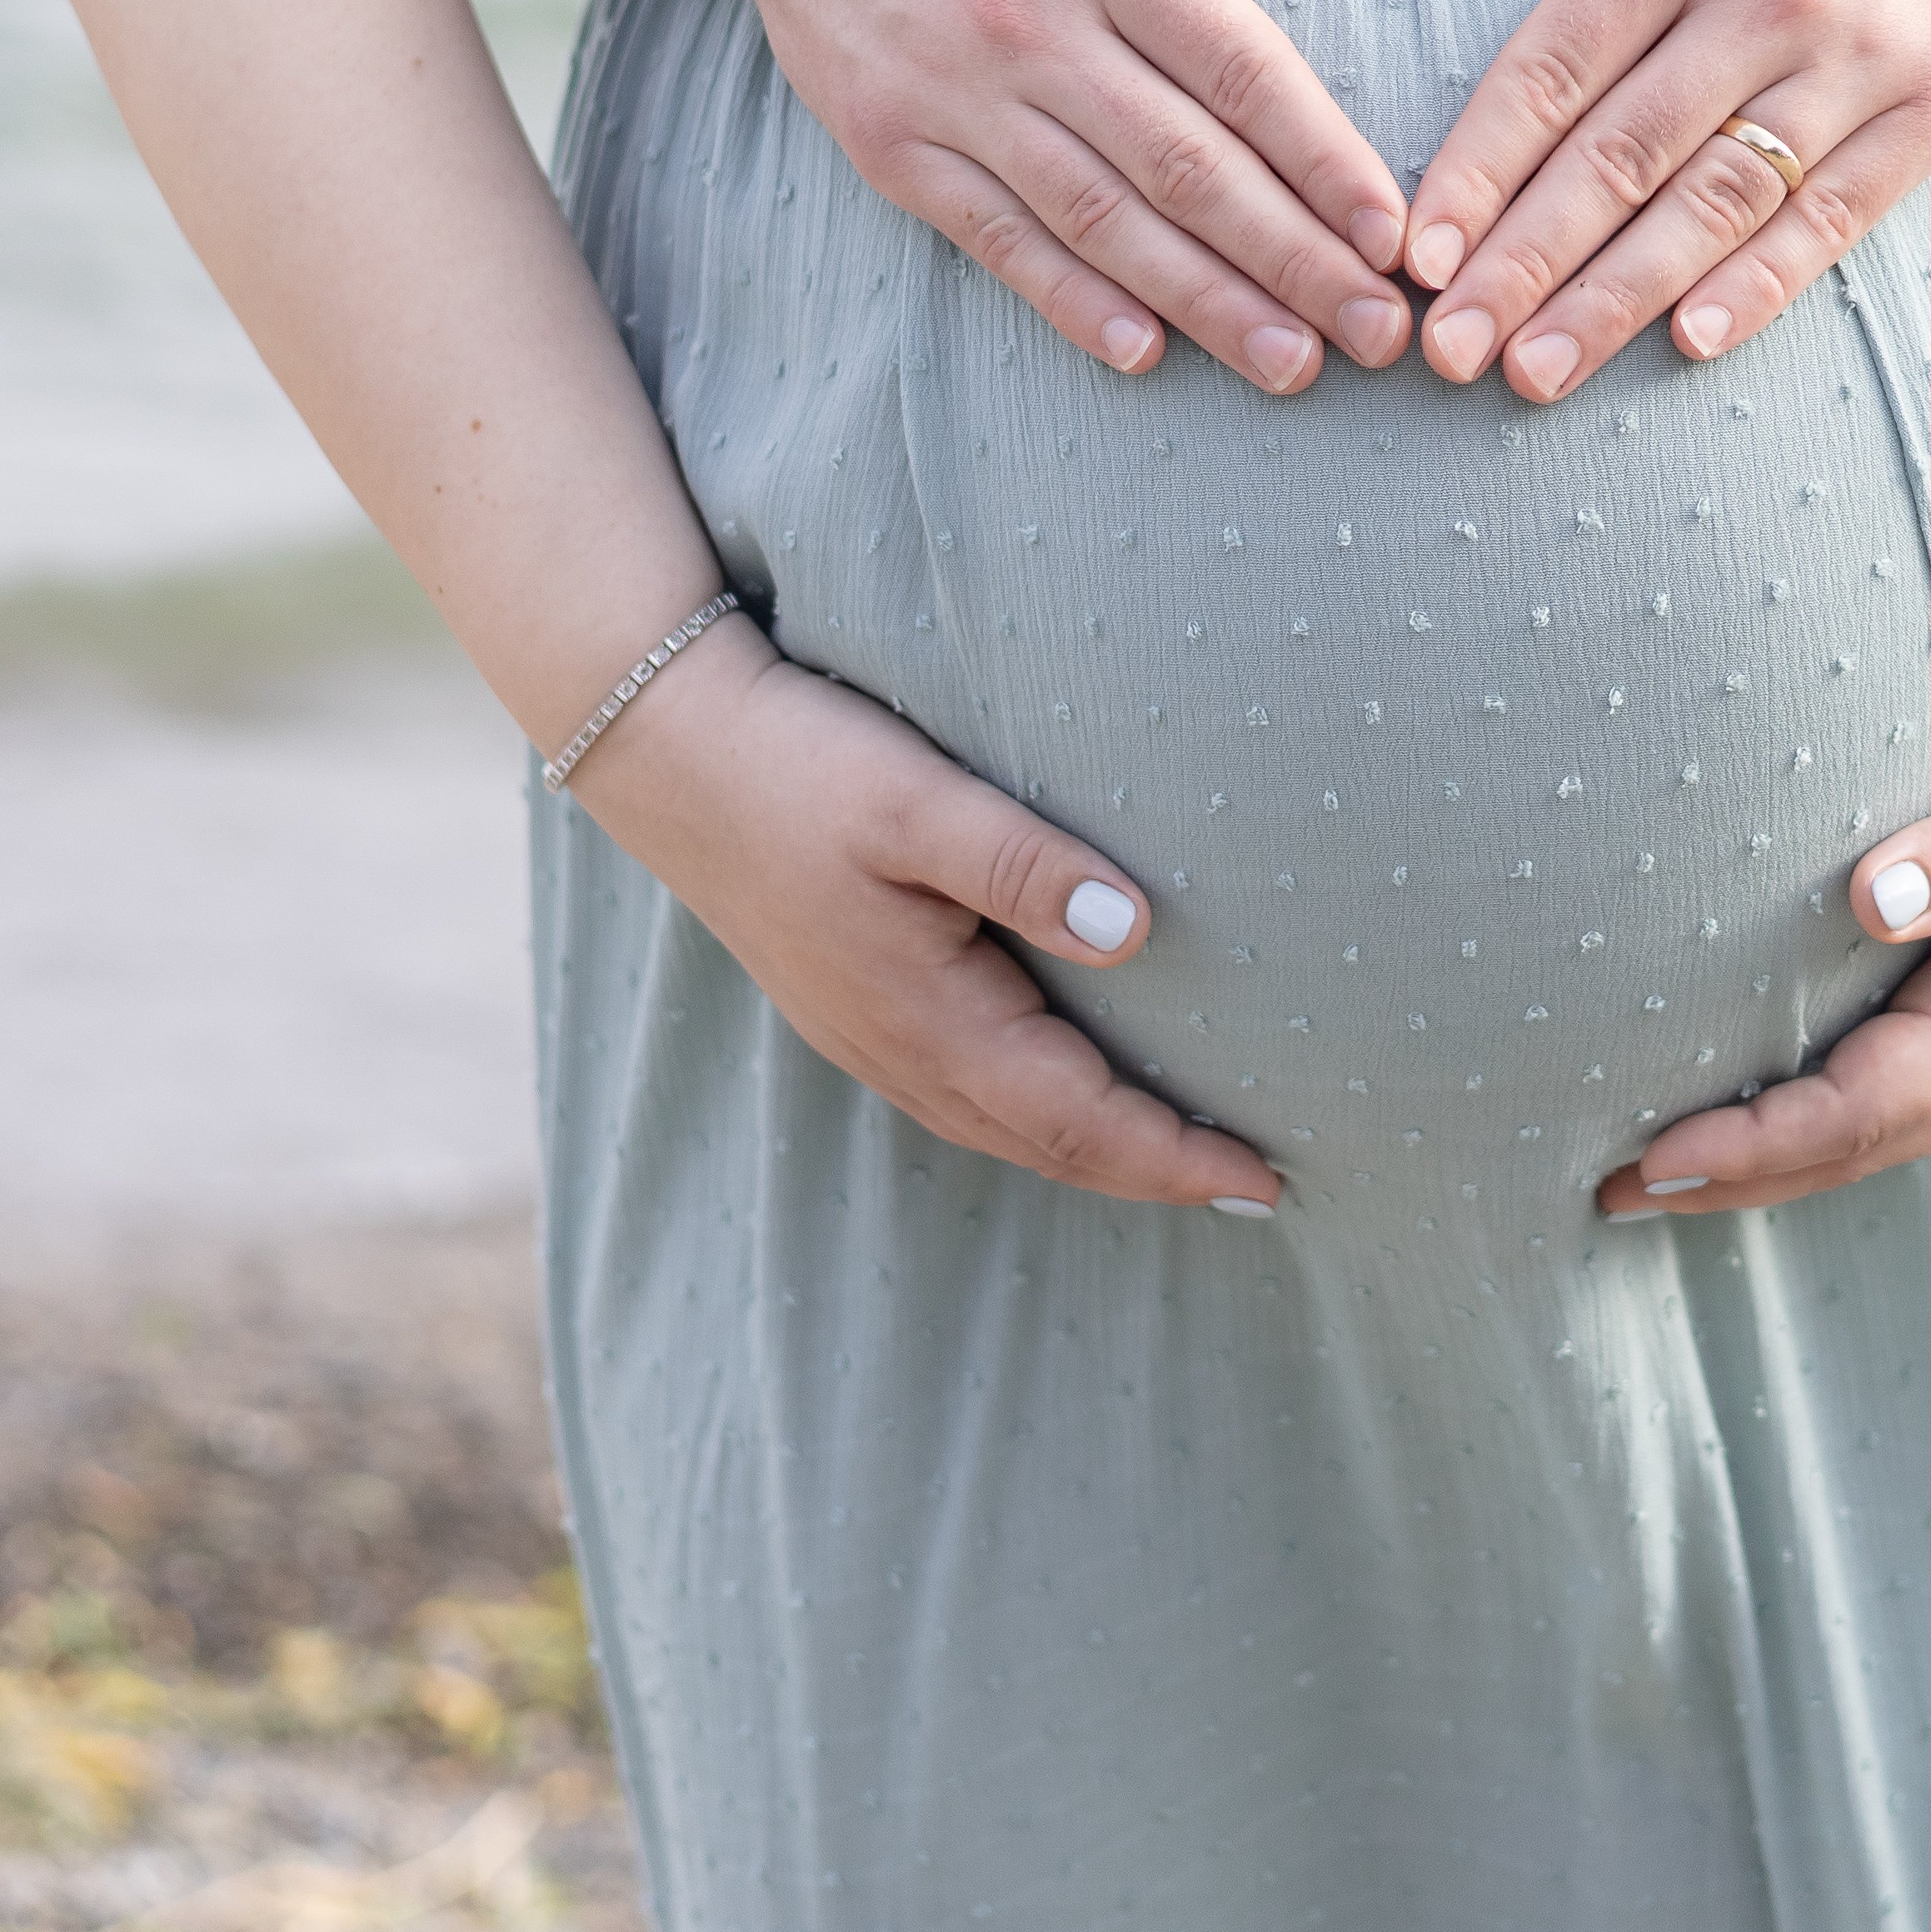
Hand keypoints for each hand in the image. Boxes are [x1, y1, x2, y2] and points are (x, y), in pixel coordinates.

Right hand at [586, 621, 1286, 1212]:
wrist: (665, 746)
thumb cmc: (798, 764)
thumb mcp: (917, 801)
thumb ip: (1024, 866)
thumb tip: (1139, 931)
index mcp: (927, 1016)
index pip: (1078, 1119)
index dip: (1174, 1157)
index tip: (1265, 1177)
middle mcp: (898, 1050)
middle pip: (1049, 1144)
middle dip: (1153, 1174)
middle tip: (1256, 1186)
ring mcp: (868, 1036)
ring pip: (1004, 1127)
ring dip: (1097, 1151)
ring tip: (1183, 1157)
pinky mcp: (853, 1006)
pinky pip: (968, 1095)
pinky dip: (1039, 1116)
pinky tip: (1070, 1092)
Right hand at [697, 0, 1423, 392]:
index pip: (1242, 70)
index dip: (1324, 160)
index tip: (1394, 232)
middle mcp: (1030, 24)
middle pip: (1187, 167)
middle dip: (1294, 261)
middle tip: (1379, 335)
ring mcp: (952, 91)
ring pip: (1101, 220)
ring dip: (1205, 303)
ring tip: (1294, 364)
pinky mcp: (889, 140)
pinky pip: (995, 238)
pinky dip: (1070, 301)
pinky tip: (1145, 353)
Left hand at [1386, 0, 1930, 401]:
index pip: (1554, 67)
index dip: (1478, 169)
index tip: (1414, 253)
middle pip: (1621, 155)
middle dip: (1524, 265)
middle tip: (1448, 352)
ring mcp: (1862, 53)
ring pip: (1717, 200)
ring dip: (1620, 299)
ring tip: (1536, 372)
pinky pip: (1837, 212)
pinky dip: (1764, 283)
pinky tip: (1691, 342)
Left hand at [1594, 673, 1930, 1217]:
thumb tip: (1866, 896)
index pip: (1858, 1108)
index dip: (1755, 1143)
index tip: (1655, 1157)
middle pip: (1851, 1150)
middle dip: (1734, 1181)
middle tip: (1611, 1194)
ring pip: (1870, 1137)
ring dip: (1767, 1167)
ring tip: (1658, 1180)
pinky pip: (1890, 1103)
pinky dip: (1815, 1130)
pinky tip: (1758, 1120)